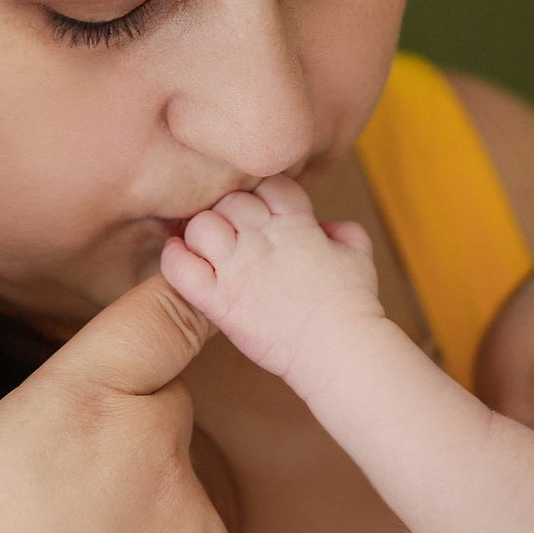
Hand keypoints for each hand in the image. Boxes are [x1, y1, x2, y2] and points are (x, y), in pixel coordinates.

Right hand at [0, 276, 248, 532]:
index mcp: (78, 406)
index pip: (163, 313)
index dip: (178, 292)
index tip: (188, 285)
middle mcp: (158, 453)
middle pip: (161, 407)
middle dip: (120, 430)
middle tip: (50, 502)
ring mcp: (203, 530)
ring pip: (181, 493)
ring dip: (141, 514)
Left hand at [159, 175, 383, 389]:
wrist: (338, 349)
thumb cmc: (353, 305)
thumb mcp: (359, 255)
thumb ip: (343, 231)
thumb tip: (325, 226)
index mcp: (296, 224)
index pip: (268, 183)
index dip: (265, 194)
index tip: (265, 213)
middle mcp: (262, 239)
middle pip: (230, 201)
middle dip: (233, 212)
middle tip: (237, 234)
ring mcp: (238, 269)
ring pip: (201, 226)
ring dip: (203, 232)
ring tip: (211, 248)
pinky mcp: (219, 301)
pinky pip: (179, 267)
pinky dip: (174, 258)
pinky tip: (181, 257)